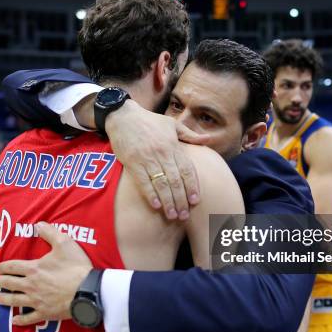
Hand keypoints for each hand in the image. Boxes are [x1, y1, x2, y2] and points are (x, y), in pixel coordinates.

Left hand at [0, 222, 92, 324]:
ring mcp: (36, 301)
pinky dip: (20, 319)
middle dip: (1, 281)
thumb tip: (39, 224)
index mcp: (33, 269)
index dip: (3, 267)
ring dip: (4, 299)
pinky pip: (28, 318)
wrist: (87, 290)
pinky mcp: (45, 313)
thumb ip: (50, 232)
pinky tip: (14, 320)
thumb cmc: (76, 267)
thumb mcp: (65, 243)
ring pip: (14, 301)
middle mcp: (30, 286)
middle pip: (9, 283)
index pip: (12, 267)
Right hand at [106, 100, 209, 220]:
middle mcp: (162, 153)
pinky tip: (156, 205)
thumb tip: (208, 139)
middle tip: (185, 215)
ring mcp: (146, 159)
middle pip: (175, 180)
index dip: (192, 186)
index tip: (195, 200)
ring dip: (168, 201)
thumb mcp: (171, 124)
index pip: (186, 169)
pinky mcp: (132, 163)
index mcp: (173, 145)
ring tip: (172, 215)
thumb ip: (190, 135)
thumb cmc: (149, 120)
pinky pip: (143, 182)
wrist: (123, 116)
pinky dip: (150, 194)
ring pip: (161, 184)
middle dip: (181, 199)